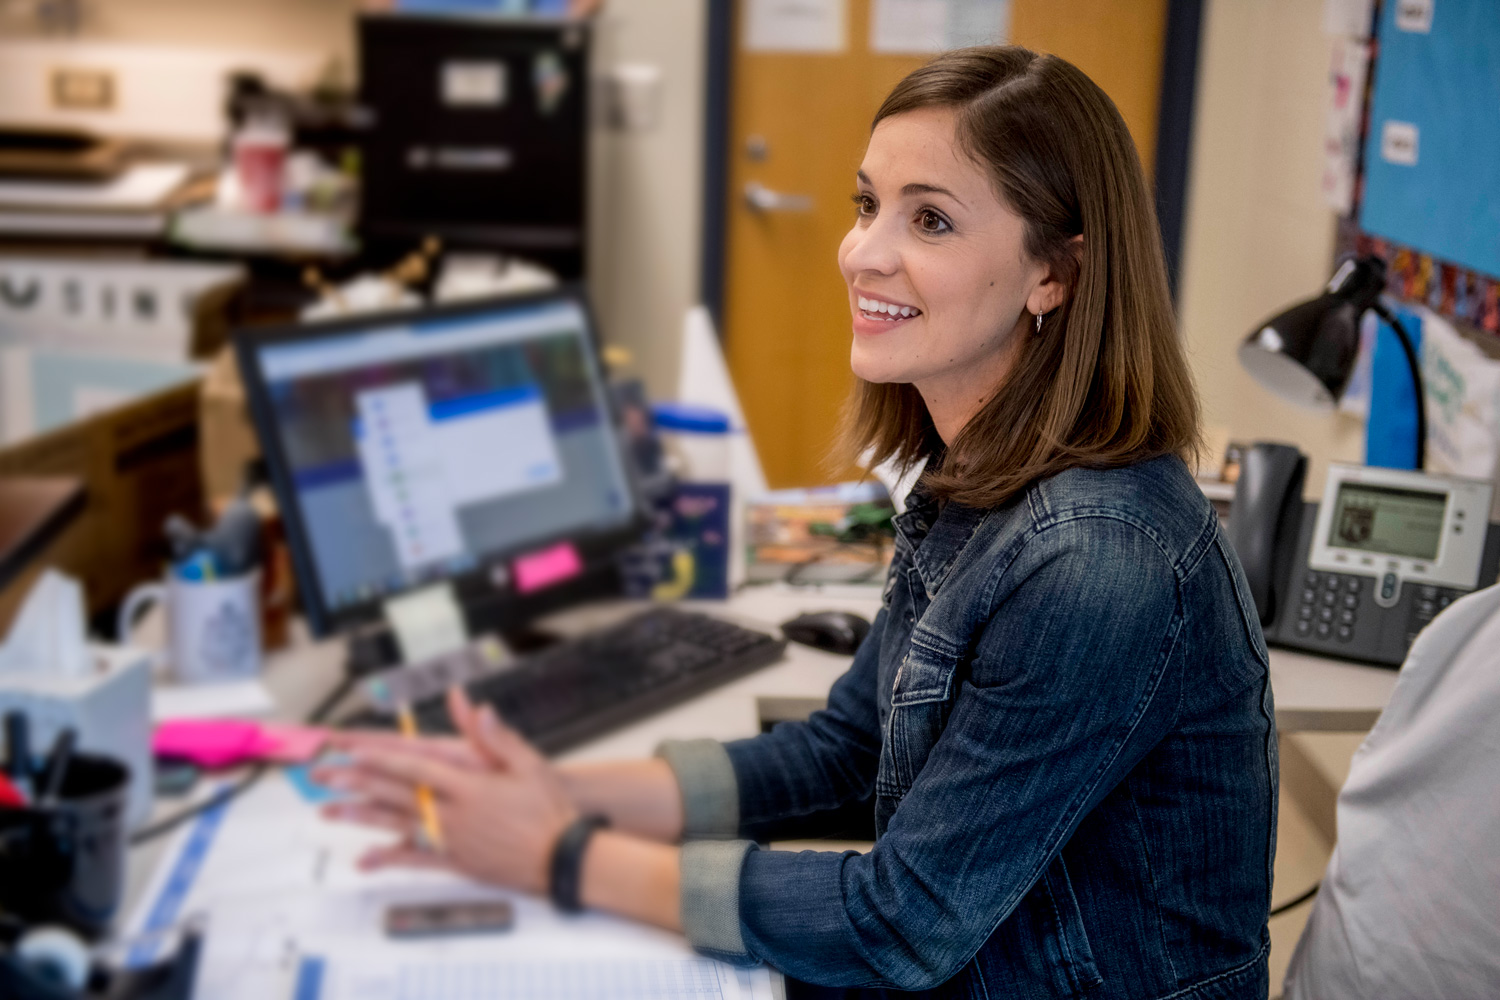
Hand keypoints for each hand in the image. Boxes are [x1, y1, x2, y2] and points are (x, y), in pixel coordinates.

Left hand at [321, 689, 578, 894]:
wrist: (561, 856)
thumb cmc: (548, 809)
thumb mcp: (530, 764)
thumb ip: (499, 737)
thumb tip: (479, 708)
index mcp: (470, 787)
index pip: (417, 769)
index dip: (384, 759)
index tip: (356, 751)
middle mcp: (454, 814)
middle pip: (398, 795)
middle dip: (360, 783)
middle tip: (328, 776)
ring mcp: (452, 840)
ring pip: (399, 826)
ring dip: (363, 817)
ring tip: (332, 811)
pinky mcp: (456, 862)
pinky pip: (416, 860)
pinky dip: (390, 858)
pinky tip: (366, 858)